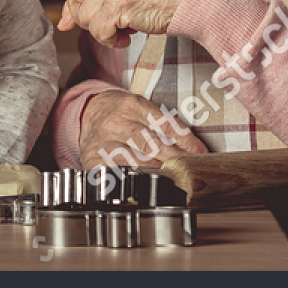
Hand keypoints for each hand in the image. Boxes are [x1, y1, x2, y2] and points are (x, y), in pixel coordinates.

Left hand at [58, 0, 200, 46]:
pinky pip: (99, 30)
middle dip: (84, 19)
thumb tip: (64, 23)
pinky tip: (128, 38)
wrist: (200, 0)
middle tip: (107, 28)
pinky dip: (110, 41)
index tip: (74, 23)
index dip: (74, 7)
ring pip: (86, 17)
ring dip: (102, 32)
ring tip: (125, 32)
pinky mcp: (121, 2)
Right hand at [78, 90, 206, 170]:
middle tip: (191, 169)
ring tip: (173, 177)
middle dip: (175, 158)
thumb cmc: (120, 111)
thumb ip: (161, 122)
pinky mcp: (93, 157)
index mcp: (131, 105)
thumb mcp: (139, 106)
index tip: (200, 152)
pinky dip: (132, 177)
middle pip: (151, 143)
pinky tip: (145, 182)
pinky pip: (115, 171)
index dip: (185, 140)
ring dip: (157, 170)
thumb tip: (192, 146)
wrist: (87, 111)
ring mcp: (103, 141)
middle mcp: (116, 122)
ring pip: (134, 159)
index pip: (163, 123)